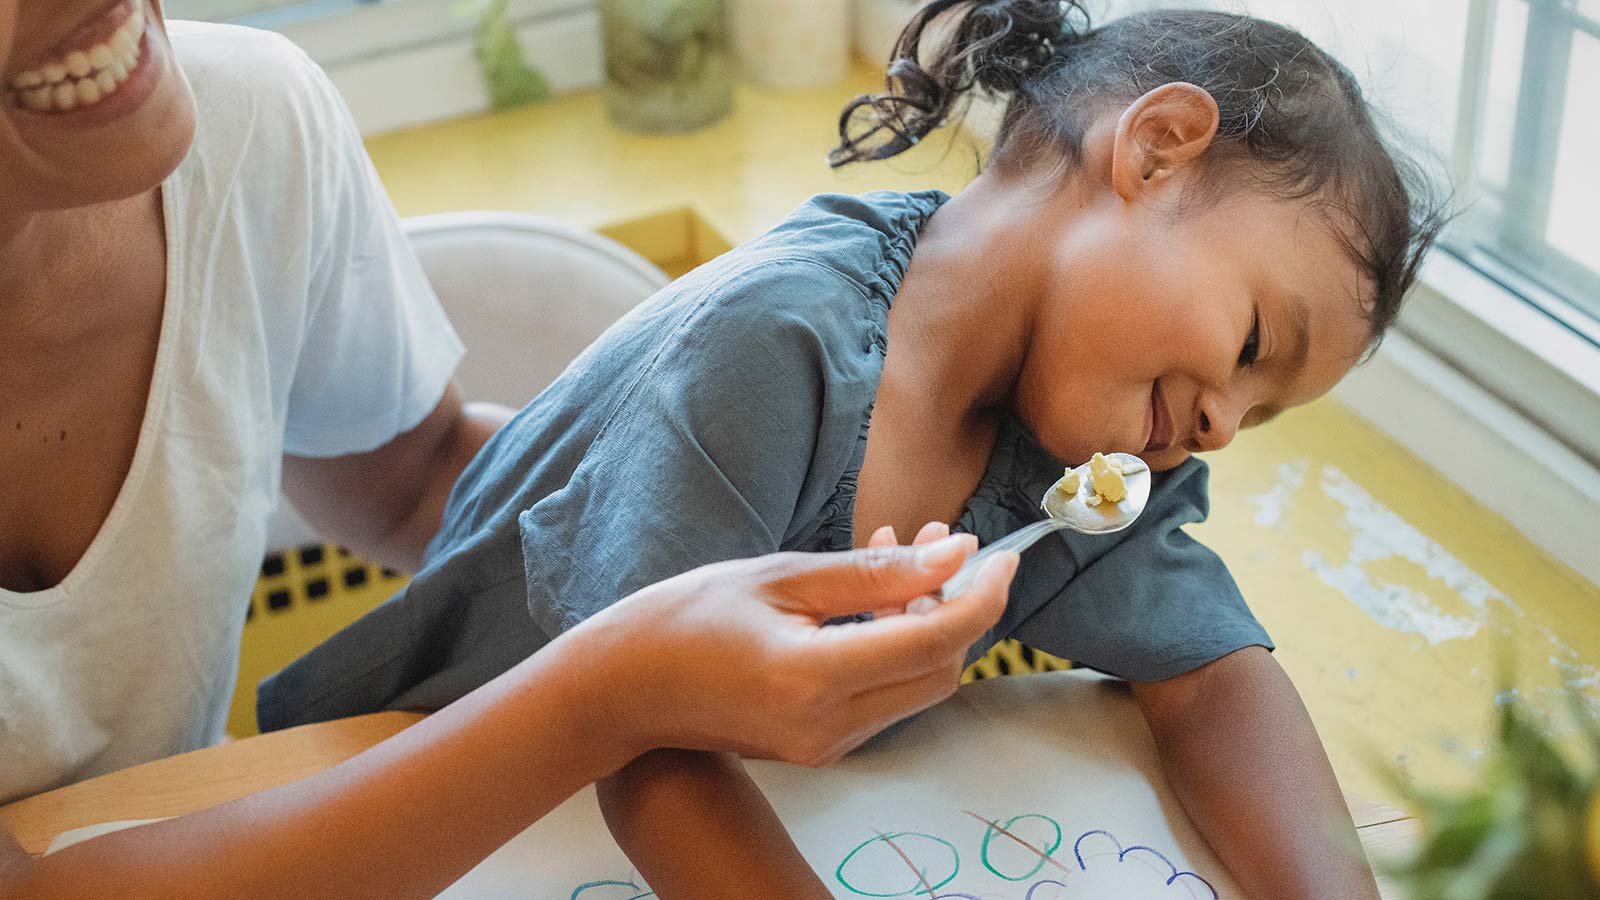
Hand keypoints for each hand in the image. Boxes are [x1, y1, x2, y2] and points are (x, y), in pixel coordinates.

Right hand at [565, 531, 1016, 766]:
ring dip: (924, 620)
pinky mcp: (818, 746)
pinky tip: (868, 597)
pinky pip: (882, 695)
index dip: (981, 596)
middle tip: (939, 540)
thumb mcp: (781, 576)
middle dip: (956, 605)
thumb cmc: (684, 618)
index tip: (1001, 555)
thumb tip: (957, 553)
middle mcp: (828, 726)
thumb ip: (875, 572)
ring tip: (897, 551)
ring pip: (916, 684)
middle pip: (939, 670)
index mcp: (814, 678)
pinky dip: (892, 645)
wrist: (622, 688)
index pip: (936, 641)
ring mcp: (824, 745)